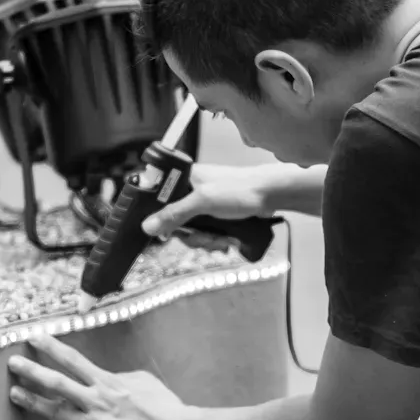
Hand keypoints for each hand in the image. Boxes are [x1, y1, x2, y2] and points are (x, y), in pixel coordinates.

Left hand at [7, 334, 188, 419]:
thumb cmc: (164, 406)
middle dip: (32, 371)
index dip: (51, 347)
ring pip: (55, 411)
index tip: (34, 337)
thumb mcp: (143, 379)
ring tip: (13, 393)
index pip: (73, 360)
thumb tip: (106, 377)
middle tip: (13, 363)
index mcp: (107, 382)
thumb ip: (119, 376)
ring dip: (32, 401)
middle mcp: (95, 401)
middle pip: (56, 383)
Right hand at [142, 163, 273, 240]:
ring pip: (191, 229)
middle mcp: (191, 190)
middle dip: (190, 235)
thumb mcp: (203, 202)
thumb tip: (148, 226)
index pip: (158, 200)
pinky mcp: (216, 214)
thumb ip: (174, 214)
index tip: (167, 232)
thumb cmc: (240, 189)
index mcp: (184, 178)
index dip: (161, 218)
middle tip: (204, 237)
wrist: (271, 195)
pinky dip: (214, 239)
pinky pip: (206, 231)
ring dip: (205, 239)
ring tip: (220, 239)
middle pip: (175, 220)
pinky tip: (225, 240)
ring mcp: (204, 203)